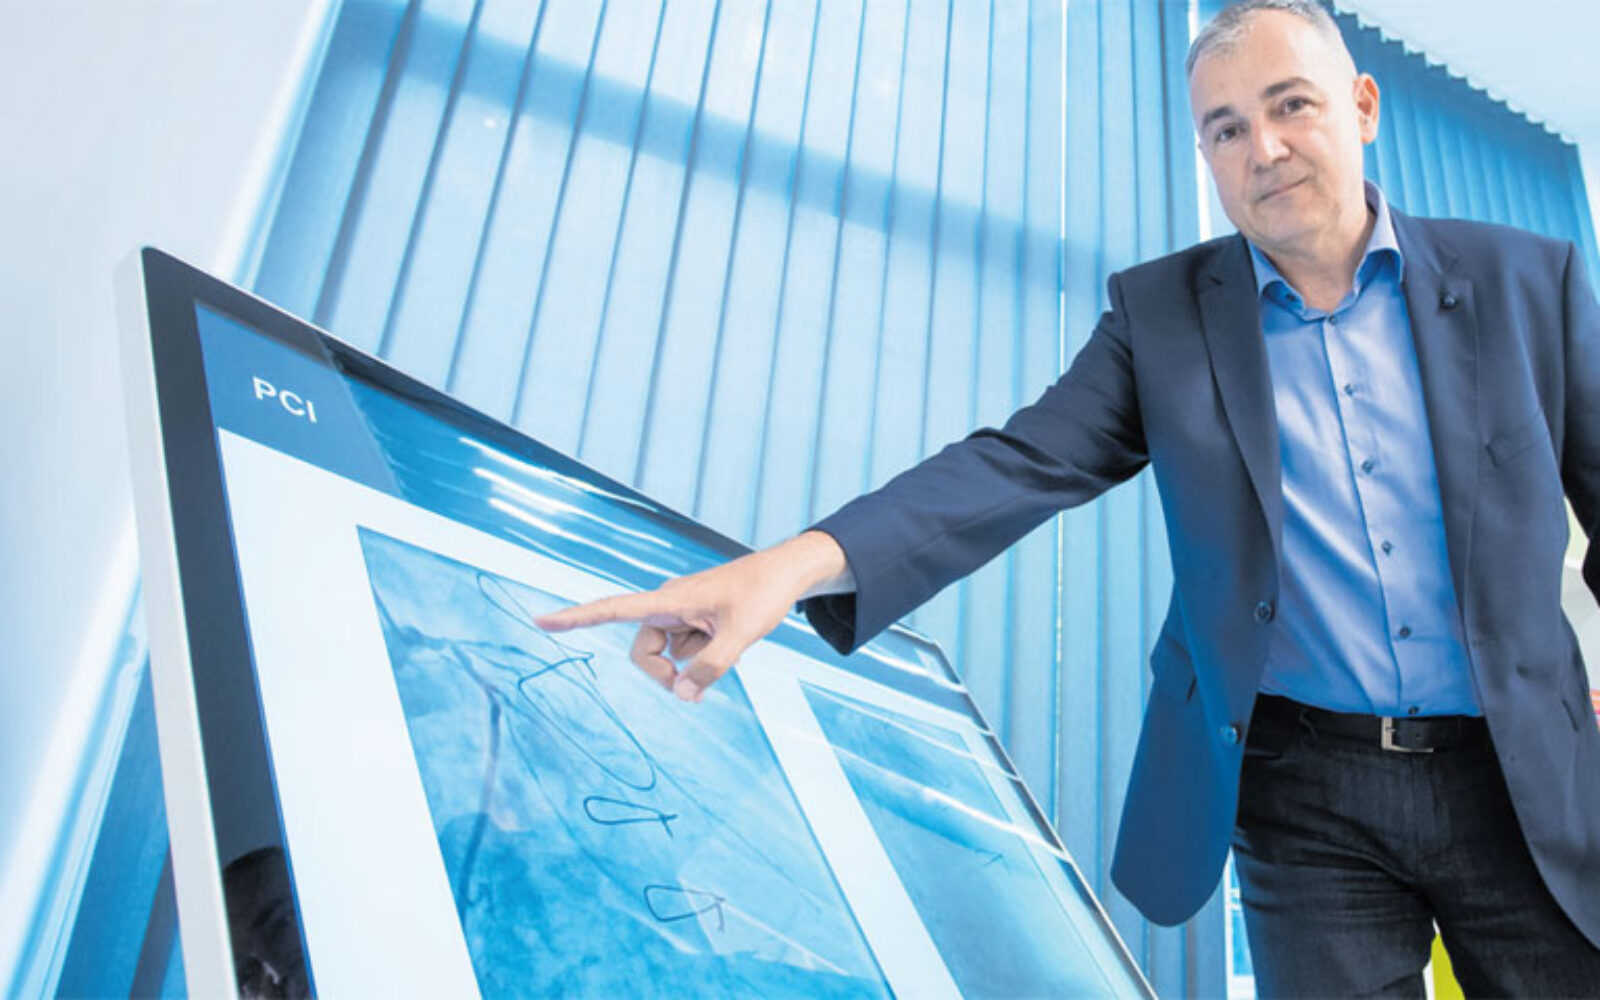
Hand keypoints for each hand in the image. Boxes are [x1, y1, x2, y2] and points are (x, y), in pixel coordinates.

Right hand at [535, 531, 852, 702]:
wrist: (786, 573)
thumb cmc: (763, 594)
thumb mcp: (742, 635)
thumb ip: (711, 667)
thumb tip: (682, 694)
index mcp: (669, 598)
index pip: (613, 609)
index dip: (576, 617)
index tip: (540, 620)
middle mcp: (668, 604)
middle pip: (644, 651)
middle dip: (663, 673)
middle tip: (695, 687)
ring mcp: (681, 613)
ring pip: (667, 654)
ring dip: (690, 664)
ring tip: (728, 645)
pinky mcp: (693, 620)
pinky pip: (686, 650)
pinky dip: (701, 658)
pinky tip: (728, 642)